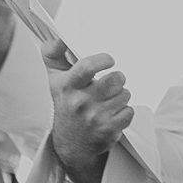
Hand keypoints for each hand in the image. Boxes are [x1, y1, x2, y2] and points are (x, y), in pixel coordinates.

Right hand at [43, 39, 133, 182]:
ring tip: (108, 101)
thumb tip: (56, 38)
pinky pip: (129, 111)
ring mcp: (94, 118)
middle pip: (115, 79)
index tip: (110, 60)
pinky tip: (113, 115)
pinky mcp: (108, 130)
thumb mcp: (56, 80)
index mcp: (67, 86)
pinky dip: (125, 112)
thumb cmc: (67, 105)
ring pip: (125, 94)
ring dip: (121, 96)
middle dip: (118, 79)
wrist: (71, 144)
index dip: (103, 60)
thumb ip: (53, 55)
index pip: (87, 66)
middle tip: (111, 84)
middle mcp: (80, 102)